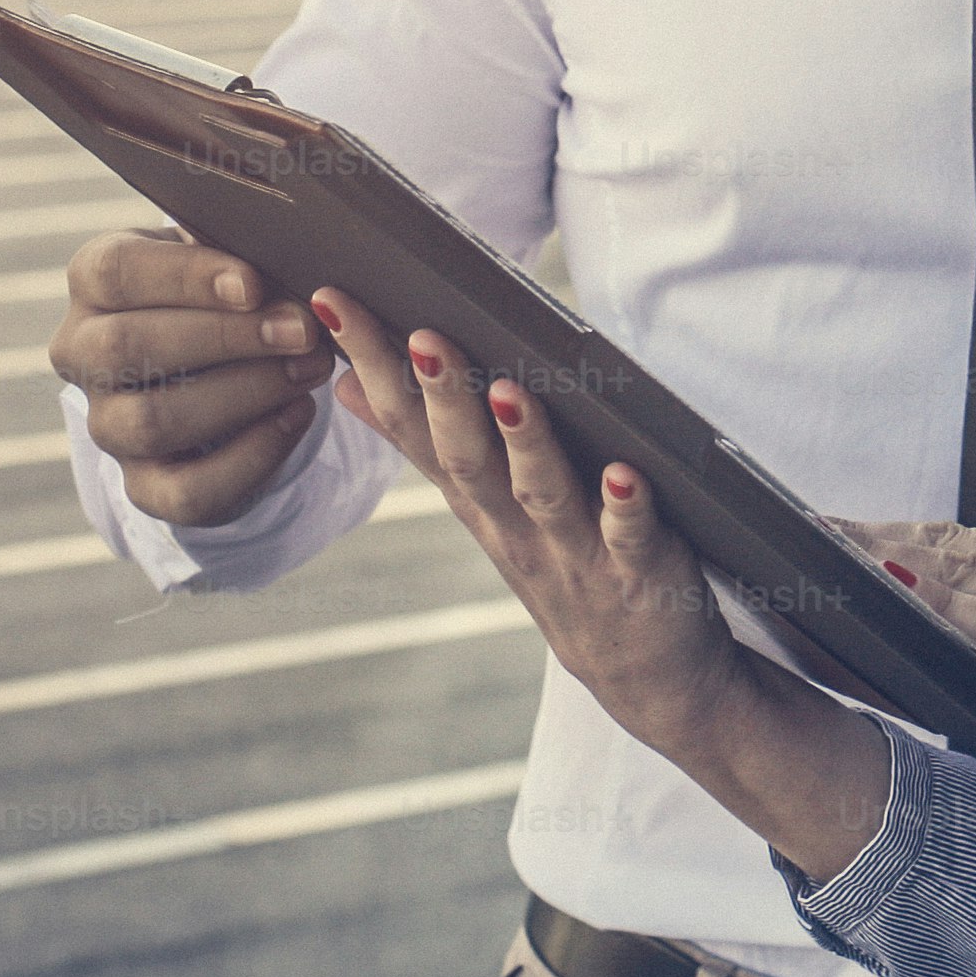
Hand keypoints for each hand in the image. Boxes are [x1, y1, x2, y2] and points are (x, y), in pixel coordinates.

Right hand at [47, 228, 332, 524]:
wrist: (226, 367)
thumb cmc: (231, 293)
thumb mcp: (229, 256)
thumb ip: (246, 250)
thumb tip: (296, 249)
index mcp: (95, 282)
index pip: (114, 271)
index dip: (184, 277)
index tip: (253, 283)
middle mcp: (83, 353)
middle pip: (127, 347)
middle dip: (226, 338)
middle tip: (303, 329)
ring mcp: (108, 425)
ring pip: (152, 421)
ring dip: (244, 393)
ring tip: (309, 368)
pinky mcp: (144, 485)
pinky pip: (186, 490)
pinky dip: (251, 456)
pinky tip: (297, 415)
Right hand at [318, 290, 892, 879]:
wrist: (643, 676)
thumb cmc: (562, 566)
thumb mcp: (484, 509)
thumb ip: (426, 446)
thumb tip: (350, 382)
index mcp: (477, 502)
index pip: (412, 426)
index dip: (373, 364)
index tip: (331, 300)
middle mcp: (514, 528)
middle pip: (468, 458)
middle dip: (442, 397)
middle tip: (423, 334)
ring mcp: (574, 553)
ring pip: (542, 493)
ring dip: (526, 443)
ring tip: (513, 391)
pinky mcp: (639, 573)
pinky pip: (631, 538)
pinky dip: (627, 507)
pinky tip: (628, 473)